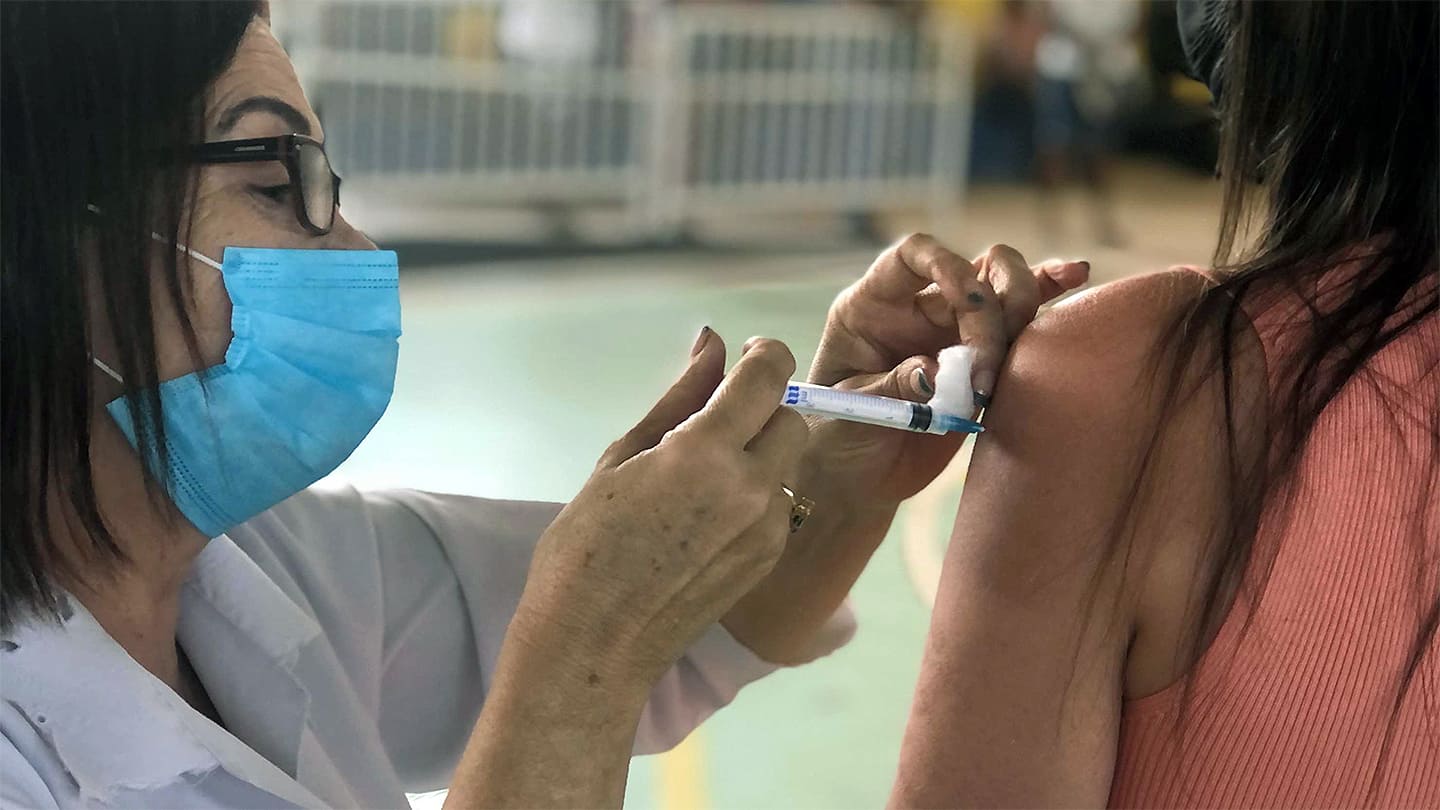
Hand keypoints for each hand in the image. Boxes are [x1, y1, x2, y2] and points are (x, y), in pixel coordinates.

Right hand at [508, 329, 810, 688]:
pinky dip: (757, 489)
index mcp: (704, 453)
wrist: (595, 644)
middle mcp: (750, 487)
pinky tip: (709, 510)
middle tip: (716, 418)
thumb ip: (678, 398)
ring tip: (705, 470)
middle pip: (789, 416)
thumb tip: (713, 343)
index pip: (769, 376)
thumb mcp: (621, 458)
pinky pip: (780, 501)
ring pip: (789, 460)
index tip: (747, 356)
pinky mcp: (769, 557)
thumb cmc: (586, 547)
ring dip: (761, 449)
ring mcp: (766, 527)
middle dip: (761, 406)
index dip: (765, 355)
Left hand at [805, 235, 1088, 505]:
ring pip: (1005, 290)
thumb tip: (936, 370)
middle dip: (990, 311)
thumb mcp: (851, 412)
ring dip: (1022, 316)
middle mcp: (918, 308)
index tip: (966, 297)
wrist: (856, 477)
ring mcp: (953, 332)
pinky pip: (1020, 321)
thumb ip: (892, 388)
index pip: (913, 255)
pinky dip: (1049, 299)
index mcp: (872, 305)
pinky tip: (1076, 276)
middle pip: (973, 270)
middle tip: (979, 372)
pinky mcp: (983, 361)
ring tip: (995, 375)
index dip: (945, 263)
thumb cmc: (836, 438)